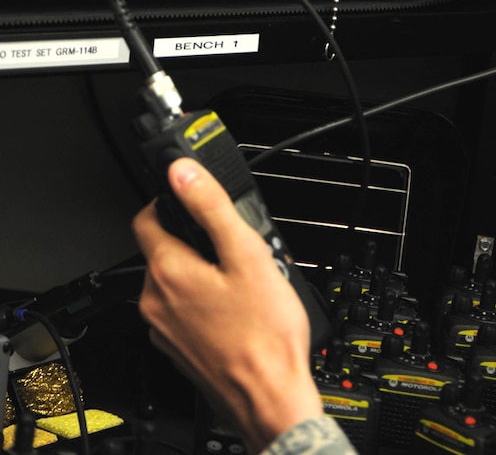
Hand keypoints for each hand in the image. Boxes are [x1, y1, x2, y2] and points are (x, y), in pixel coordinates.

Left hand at [133, 158, 322, 454]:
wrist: (270, 401)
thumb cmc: (264, 335)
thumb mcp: (246, 255)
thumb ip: (211, 206)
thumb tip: (183, 172)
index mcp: (168, 271)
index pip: (146, 217)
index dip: (169, 202)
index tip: (191, 201)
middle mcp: (155, 300)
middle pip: (163, 249)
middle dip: (194, 240)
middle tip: (231, 247)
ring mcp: (163, 328)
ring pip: (174, 281)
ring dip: (199, 272)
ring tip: (239, 281)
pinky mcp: (177, 349)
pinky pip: (181, 310)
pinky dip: (200, 301)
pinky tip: (233, 309)